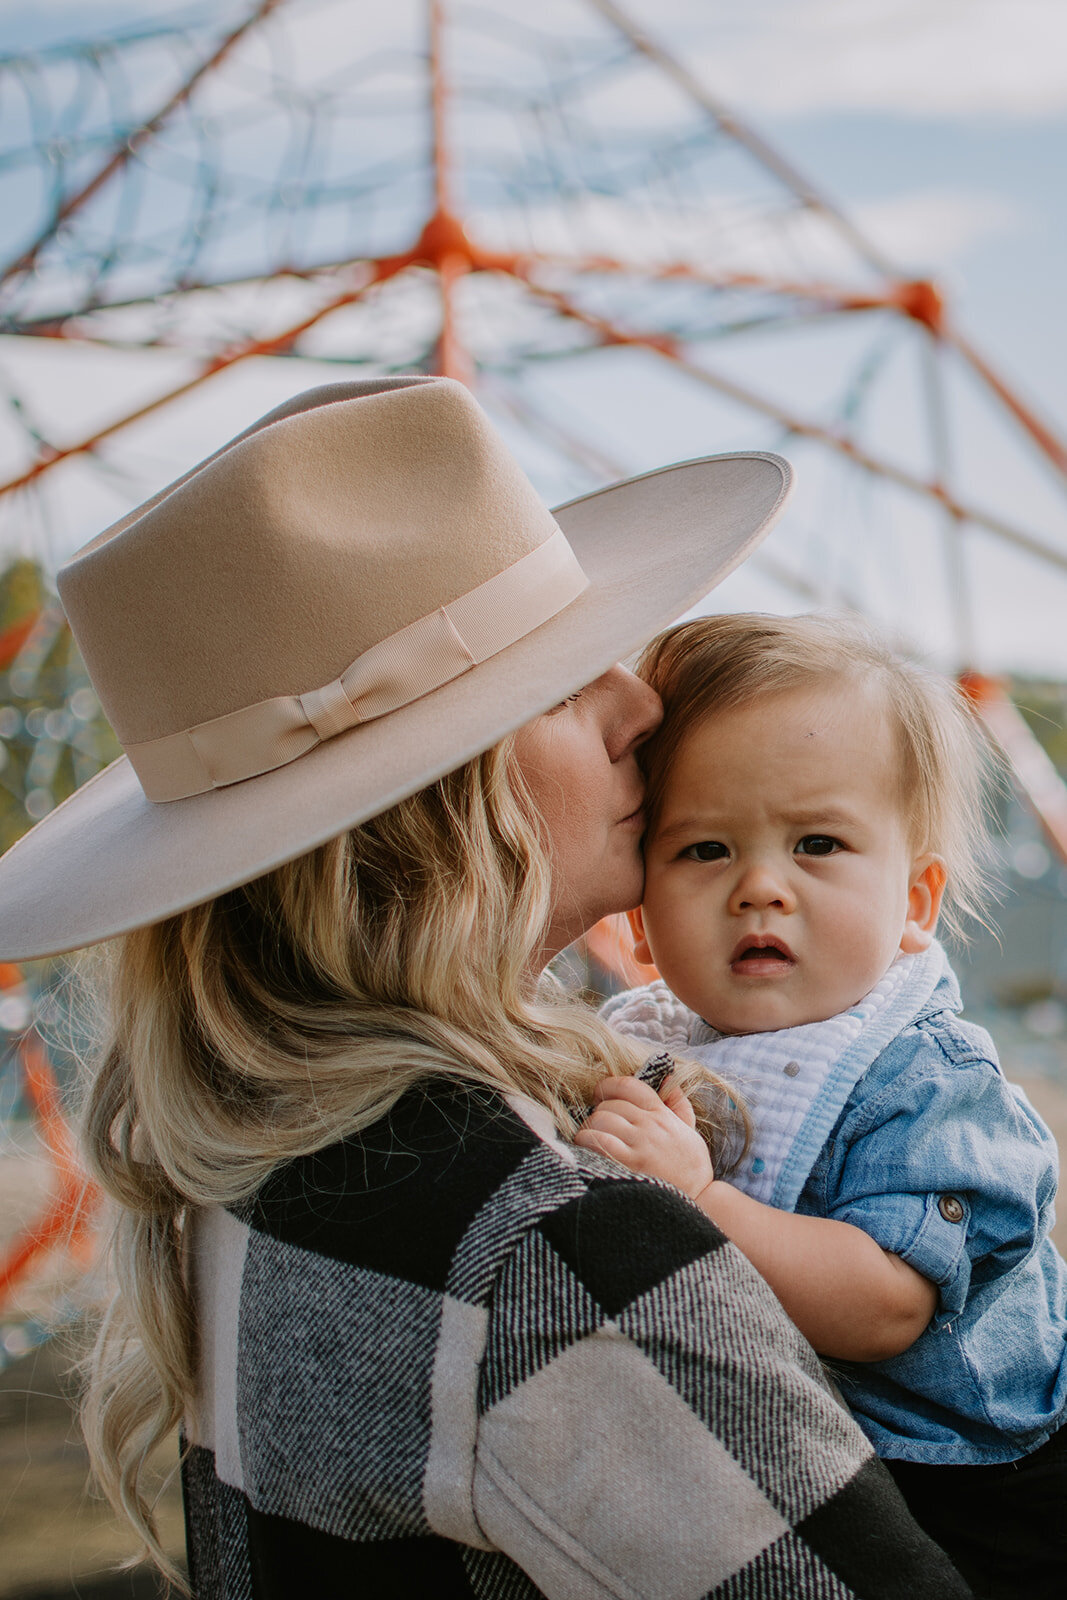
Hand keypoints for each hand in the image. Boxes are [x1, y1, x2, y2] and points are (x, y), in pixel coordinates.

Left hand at [574, 1074, 713, 1200]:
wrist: (700, 1201)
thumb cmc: (691, 1169)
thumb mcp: (690, 1132)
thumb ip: (679, 1106)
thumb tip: (668, 1081)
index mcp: (662, 1114)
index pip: (630, 1086)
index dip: (609, 1086)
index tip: (600, 1095)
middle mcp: (651, 1125)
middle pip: (609, 1104)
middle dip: (598, 1113)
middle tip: (598, 1126)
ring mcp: (640, 1143)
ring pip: (600, 1119)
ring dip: (590, 1128)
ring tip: (591, 1139)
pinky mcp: (630, 1163)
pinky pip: (598, 1140)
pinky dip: (586, 1141)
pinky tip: (587, 1149)